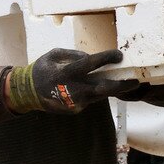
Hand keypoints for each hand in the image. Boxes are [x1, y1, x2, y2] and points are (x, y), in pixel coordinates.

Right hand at [3, 49, 139, 114]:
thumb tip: (90, 57)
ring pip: (101, 96)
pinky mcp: (75, 109)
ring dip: (115, 90)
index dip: (107, 58)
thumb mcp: (53, 55)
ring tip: (129, 83)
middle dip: (121, 85)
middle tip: (136, 80)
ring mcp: (75, 102)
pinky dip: (99, 93)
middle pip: (103, 87)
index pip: (91, 64)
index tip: (119, 55)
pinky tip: (107, 87)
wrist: (27, 93)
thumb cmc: (42, 69)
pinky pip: (92, 99)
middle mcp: (72, 89)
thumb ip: (73, 54)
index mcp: (66, 72)